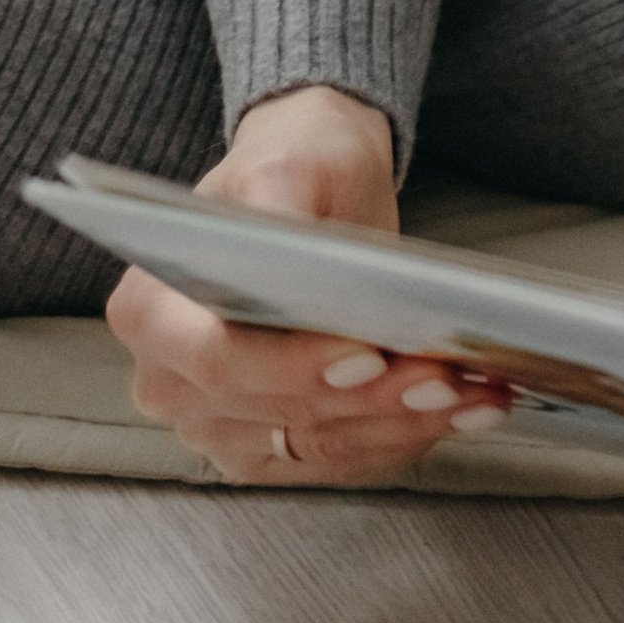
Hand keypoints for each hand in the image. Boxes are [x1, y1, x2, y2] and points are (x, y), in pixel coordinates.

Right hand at [107, 85, 509, 486]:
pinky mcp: (271, 446)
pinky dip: (405, 436)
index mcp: (152, 311)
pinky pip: (341, 457)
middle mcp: (171, 382)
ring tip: (472, 392)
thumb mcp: (286, 165)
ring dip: (402, 426)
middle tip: (445, 377)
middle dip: (370, 402)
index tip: (368, 359)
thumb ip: (281, 210)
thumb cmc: (294, 168)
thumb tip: (295, 257)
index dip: (293, 370)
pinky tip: (463, 409)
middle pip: (275, 415)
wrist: (314, 188)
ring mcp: (219, 423)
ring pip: (318, 446)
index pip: (219, 360)